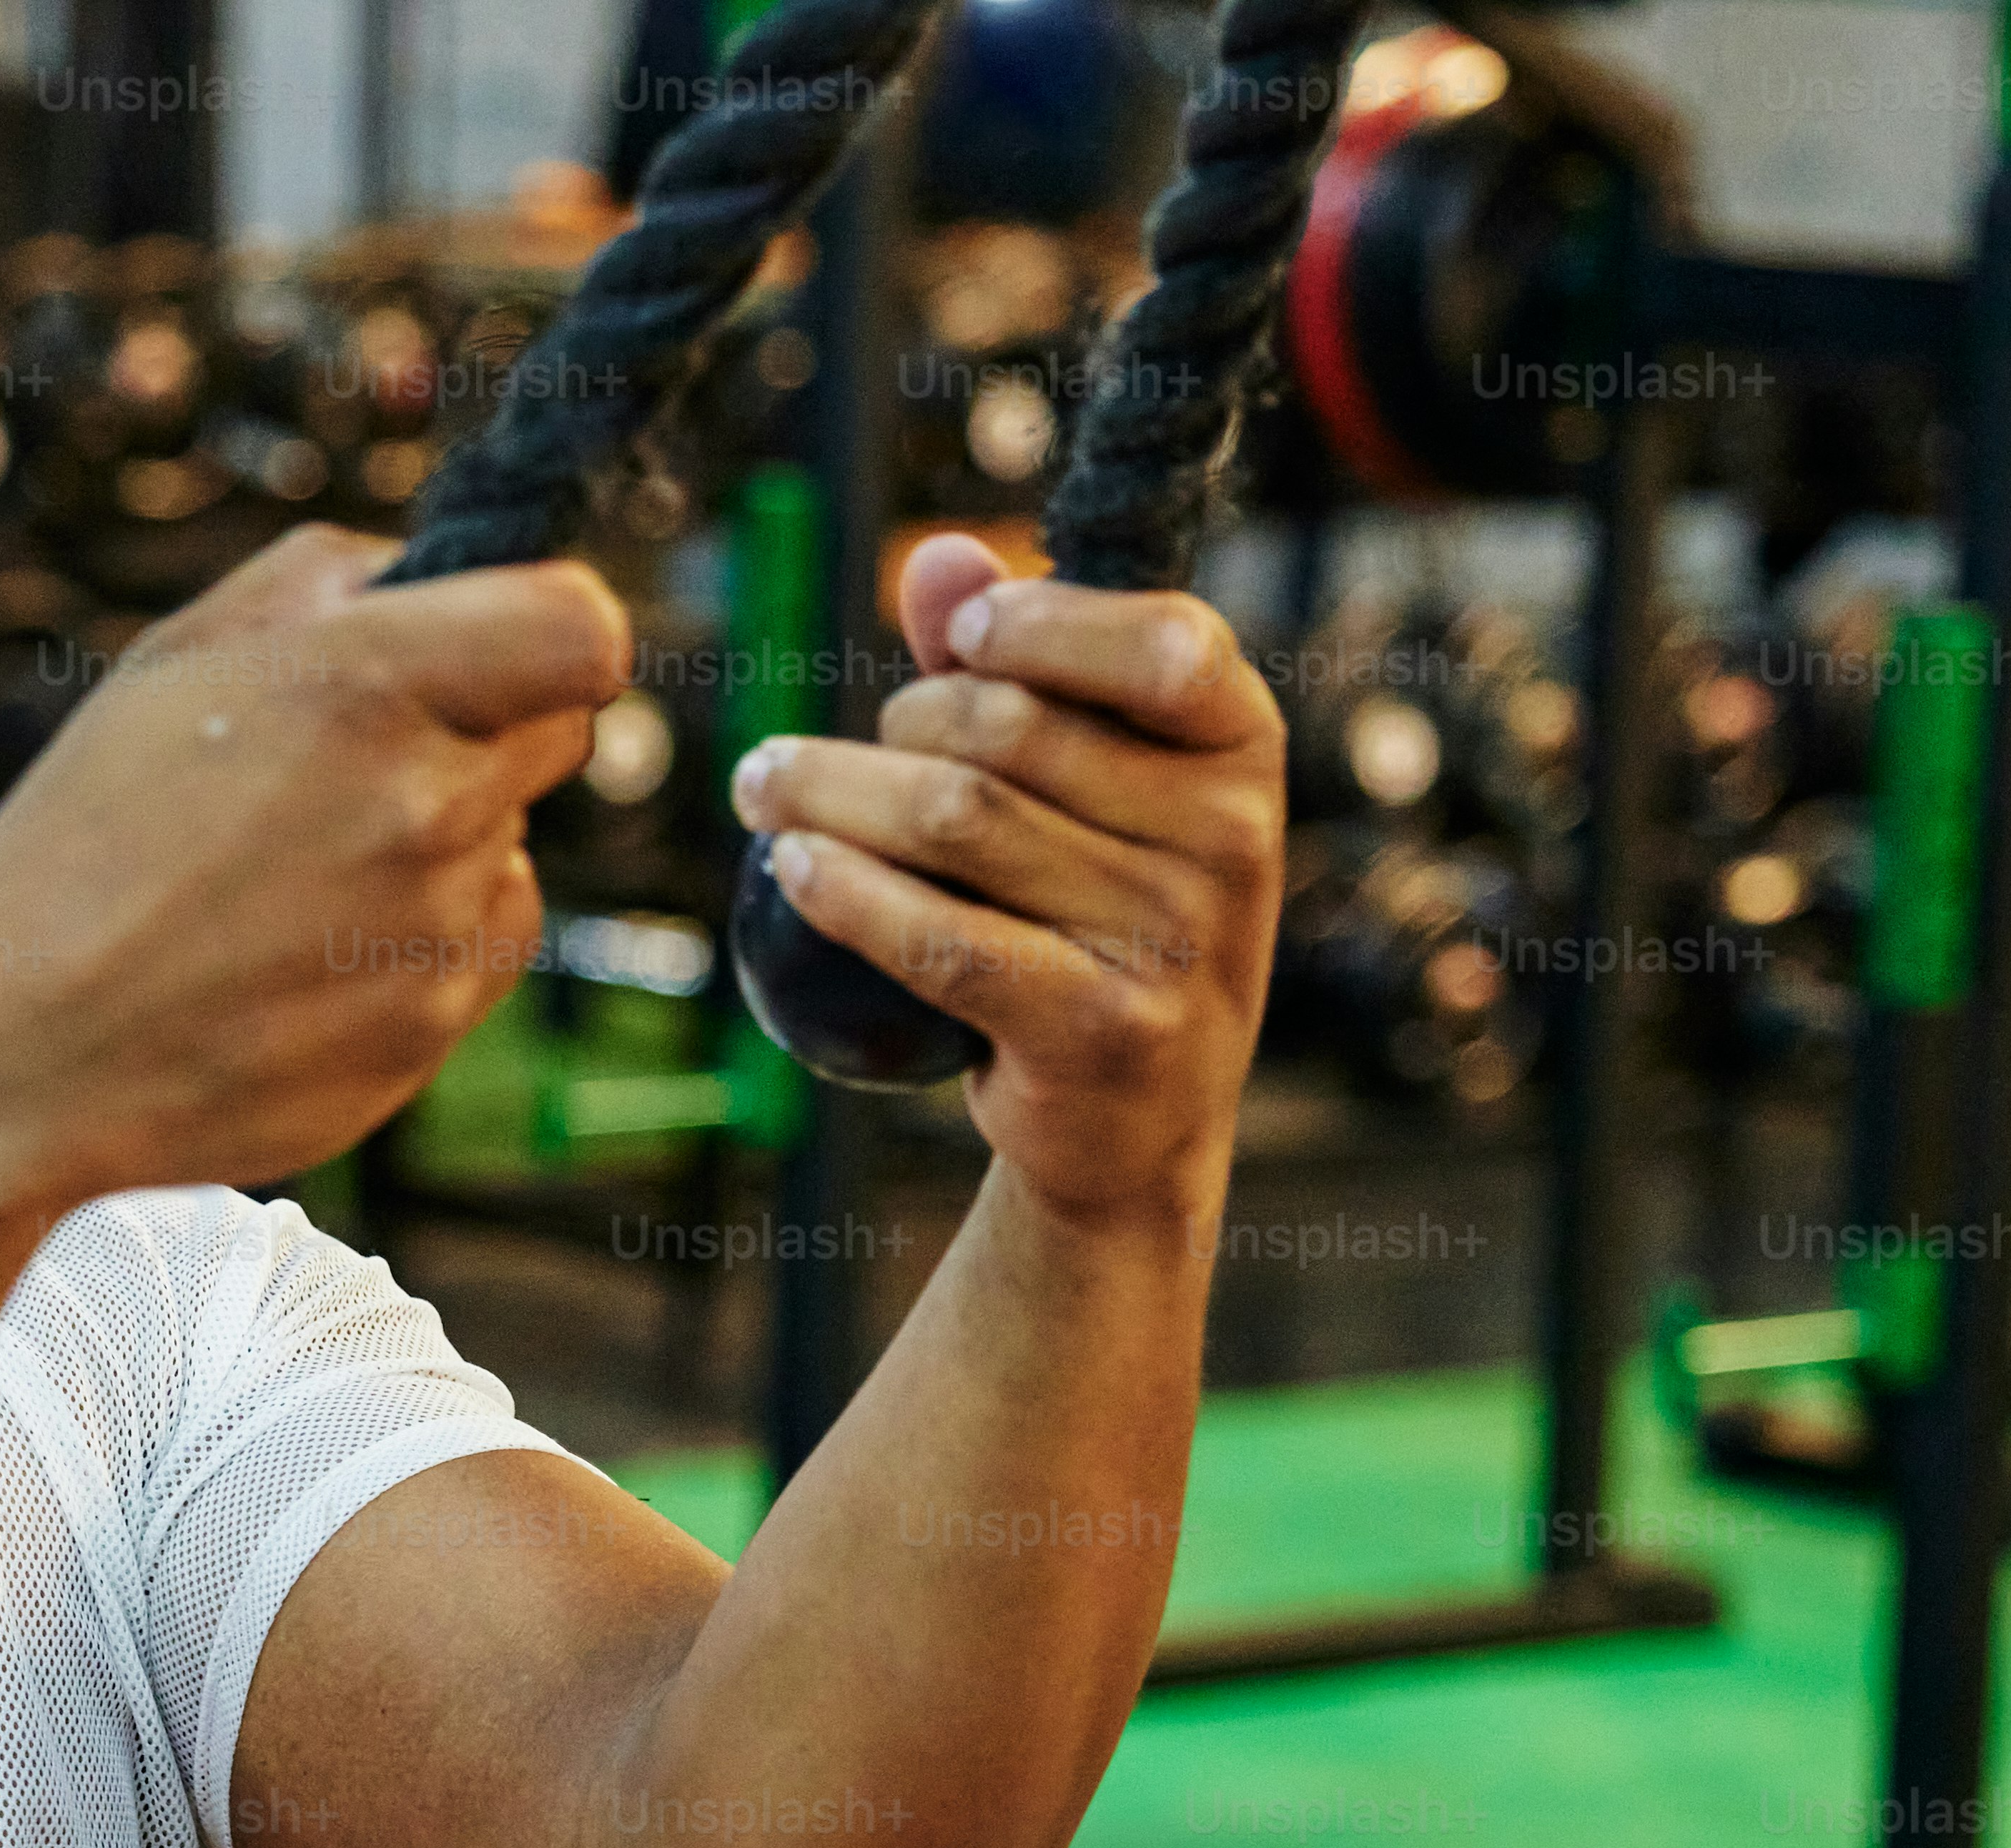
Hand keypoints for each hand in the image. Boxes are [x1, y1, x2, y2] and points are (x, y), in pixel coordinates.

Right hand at [0, 526, 630, 1210]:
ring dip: (446, 836)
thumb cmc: (87, 840)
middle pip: (561, 731)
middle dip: (488, 723)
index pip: (581, 631)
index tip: (509, 642)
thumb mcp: (179, 655)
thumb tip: (430, 573)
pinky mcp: (433, 1027)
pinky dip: (430, 931)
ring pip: (514, 841)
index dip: (556, 625)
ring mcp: (438, 929)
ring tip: (299, 872)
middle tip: (365, 754)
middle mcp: (426, 807)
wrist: (23, 1053)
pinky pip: (487, 942)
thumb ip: (328, 582)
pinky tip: (314, 945)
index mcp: (365, 686)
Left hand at [725, 534, 1284, 1227]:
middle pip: (1011, 726)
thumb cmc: (1104, 920)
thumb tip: (934, 559)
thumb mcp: (1096, 789)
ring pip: (958, 817)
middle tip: (828, 755)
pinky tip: (794, 869)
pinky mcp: (1098, 1031)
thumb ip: (1024, 667)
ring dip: (831, 791)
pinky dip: (849, 893)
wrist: (1136, 1125)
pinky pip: (940, 936)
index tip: (956, 638)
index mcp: (1246, 753)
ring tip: (764, 787)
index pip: (1162, 641)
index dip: (1042, 621)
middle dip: (899, 721)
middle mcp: (1232, 842)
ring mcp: (1173, 943)